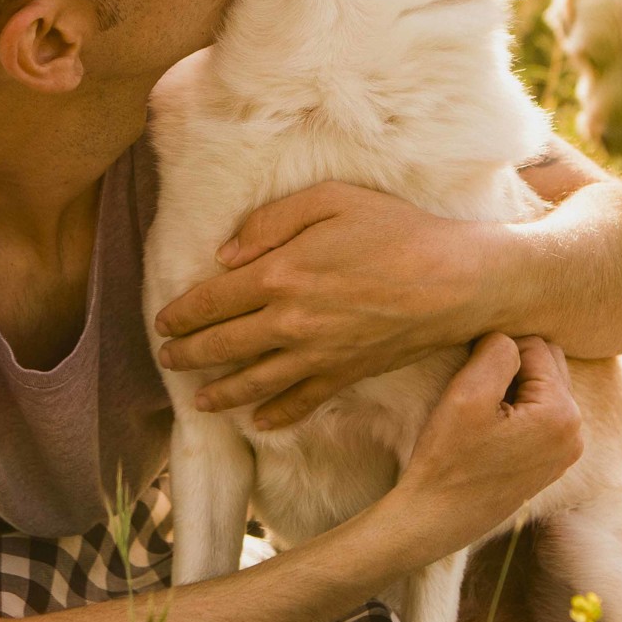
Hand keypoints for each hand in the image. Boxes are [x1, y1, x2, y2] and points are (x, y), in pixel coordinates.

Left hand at [153, 182, 501, 428]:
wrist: (458, 280)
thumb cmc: (398, 230)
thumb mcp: (333, 199)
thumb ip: (272, 221)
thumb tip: (227, 255)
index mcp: (281, 274)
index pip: (213, 300)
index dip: (182, 313)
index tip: (163, 320)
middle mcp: (291, 321)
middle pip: (223, 344)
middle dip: (187, 353)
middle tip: (166, 358)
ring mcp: (318, 354)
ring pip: (253, 382)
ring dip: (219, 392)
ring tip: (198, 399)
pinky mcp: (346, 374)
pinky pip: (301, 402)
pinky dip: (276, 416)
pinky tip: (258, 422)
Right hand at [394, 334, 583, 559]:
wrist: (436, 518)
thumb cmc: (449, 458)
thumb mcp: (469, 393)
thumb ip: (498, 351)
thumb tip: (509, 337)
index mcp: (562, 413)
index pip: (534, 346)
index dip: (495, 351)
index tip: (470, 378)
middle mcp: (576, 432)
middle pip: (548, 364)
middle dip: (512, 366)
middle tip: (476, 391)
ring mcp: (566, 450)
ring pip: (543, 387)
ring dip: (513, 386)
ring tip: (481, 412)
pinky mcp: (551, 461)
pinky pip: (540, 413)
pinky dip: (516, 408)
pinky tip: (489, 428)